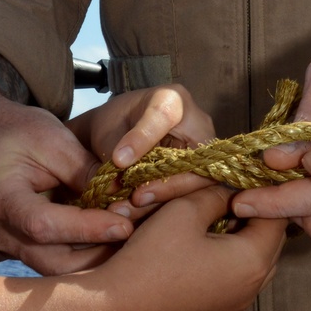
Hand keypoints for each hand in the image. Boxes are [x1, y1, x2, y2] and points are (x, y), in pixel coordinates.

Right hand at [0, 89, 138, 273]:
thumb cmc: (17, 130)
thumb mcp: (53, 139)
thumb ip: (85, 172)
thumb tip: (120, 199)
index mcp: (0, 198)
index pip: (44, 225)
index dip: (86, 229)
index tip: (124, 225)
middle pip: (51, 261)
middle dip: (96, 254)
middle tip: (133, 237)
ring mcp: (3, 244)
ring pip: (54, 268)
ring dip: (92, 259)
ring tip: (124, 240)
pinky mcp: (16, 247)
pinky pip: (50, 261)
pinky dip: (80, 254)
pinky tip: (105, 240)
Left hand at [69, 83, 216, 216]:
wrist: (122, 132)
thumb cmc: (115, 124)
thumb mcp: (107, 131)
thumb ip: (113, 152)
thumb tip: (117, 185)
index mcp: (171, 99)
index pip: (162, 117)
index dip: (142, 140)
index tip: (119, 160)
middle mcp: (197, 122)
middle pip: (193, 157)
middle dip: (165, 184)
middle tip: (135, 198)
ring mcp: (204, 150)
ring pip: (196, 181)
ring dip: (164, 200)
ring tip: (132, 208)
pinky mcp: (202, 173)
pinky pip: (192, 193)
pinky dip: (166, 205)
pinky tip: (141, 212)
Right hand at [102, 188, 286, 310]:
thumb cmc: (152, 258)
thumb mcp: (185, 211)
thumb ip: (217, 194)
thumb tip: (232, 190)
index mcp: (254, 261)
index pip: (276, 216)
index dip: (261, 191)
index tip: (242, 174)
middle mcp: (253, 286)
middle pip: (267, 238)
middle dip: (250, 211)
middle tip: (225, 190)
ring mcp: (234, 302)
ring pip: (250, 256)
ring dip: (237, 232)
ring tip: (210, 211)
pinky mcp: (215, 310)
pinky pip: (233, 274)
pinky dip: (225, 252)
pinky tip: (199, 238)